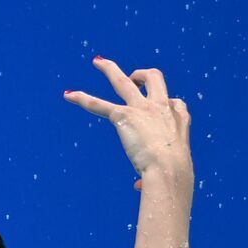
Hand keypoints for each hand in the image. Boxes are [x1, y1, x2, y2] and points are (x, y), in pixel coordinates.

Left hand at [64, 58, 193, 188]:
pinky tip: (69, 95)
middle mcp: (162, 107)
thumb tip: (139, 187)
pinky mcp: (124, 116)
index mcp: (179, 118)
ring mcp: (142, 108)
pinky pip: (99, 105)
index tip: (162, 117)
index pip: (175, 103)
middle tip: (132, 76)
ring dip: (110, 69)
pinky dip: (82, 99)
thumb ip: (149, 175)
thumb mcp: (168, 169)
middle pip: (155, 78)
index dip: (168, 107)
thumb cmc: (173, 173)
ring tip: (97, 61)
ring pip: (124, 82)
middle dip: (142, 74)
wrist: (170, 168)